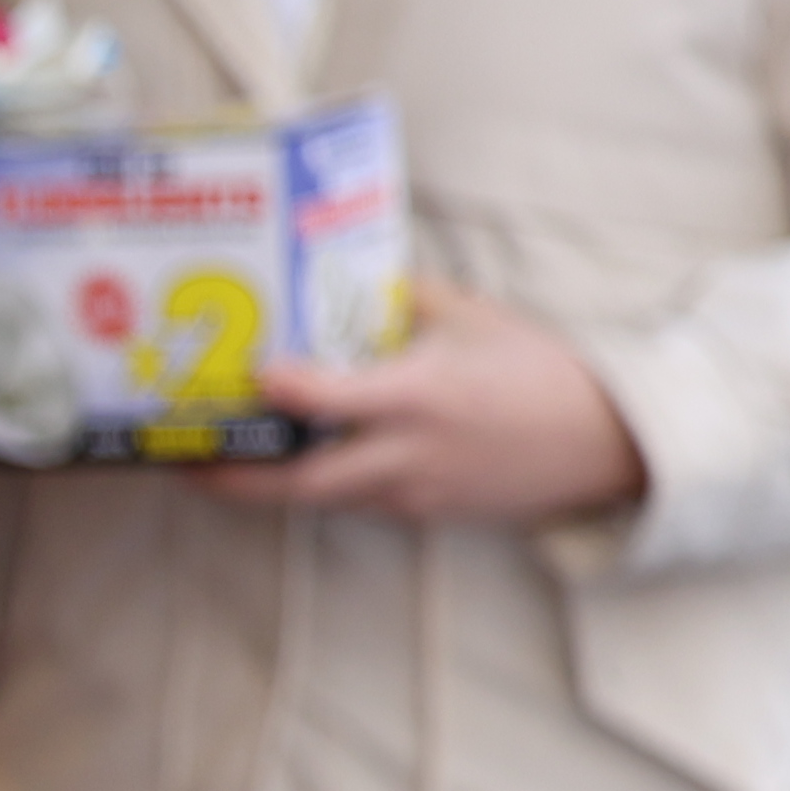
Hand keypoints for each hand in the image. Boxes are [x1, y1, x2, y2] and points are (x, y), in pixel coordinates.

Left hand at [214, 286, 641, 522]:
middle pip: (300, 484)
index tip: (246, 374)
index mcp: (421, 397)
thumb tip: (349, 276)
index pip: (334, 400)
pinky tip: (293, 464)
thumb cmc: (538, 371)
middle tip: (185, 464)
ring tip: (220, 463)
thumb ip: (405, 298)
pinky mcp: (422, 514)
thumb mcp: (473, 318)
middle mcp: (407, 454)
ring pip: (321, 499)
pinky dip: (319, 487)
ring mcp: (412, 493)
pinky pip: (355, 503)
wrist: (604, 443)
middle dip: (235, 482)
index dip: (284, 389)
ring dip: (270, 486)